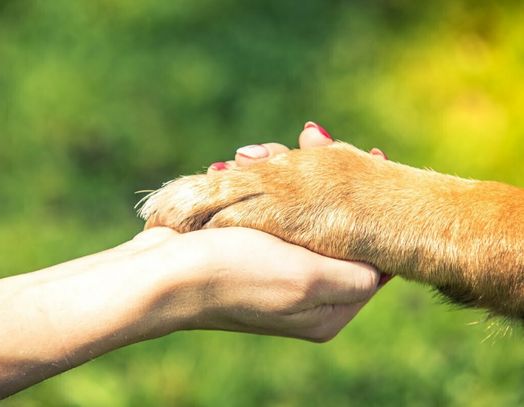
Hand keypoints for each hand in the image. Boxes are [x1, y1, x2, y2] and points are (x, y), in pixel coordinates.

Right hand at [136, 121, 387, 340]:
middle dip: (321, 180)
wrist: (160, 273)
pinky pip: (269, 210)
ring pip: (300, 210)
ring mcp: (276, 269)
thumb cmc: (234, 273)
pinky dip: (257, 183)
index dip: (374, 209)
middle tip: (310, 137)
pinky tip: (235, 165)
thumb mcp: (308, 279)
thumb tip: (381, 264)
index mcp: (328, 309)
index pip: (371, 256)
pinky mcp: (248, 249)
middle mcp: (306, 293)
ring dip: (282, 174)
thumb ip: (358, 275)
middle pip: (335, 226)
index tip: (372, 158)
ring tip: (251, 154)